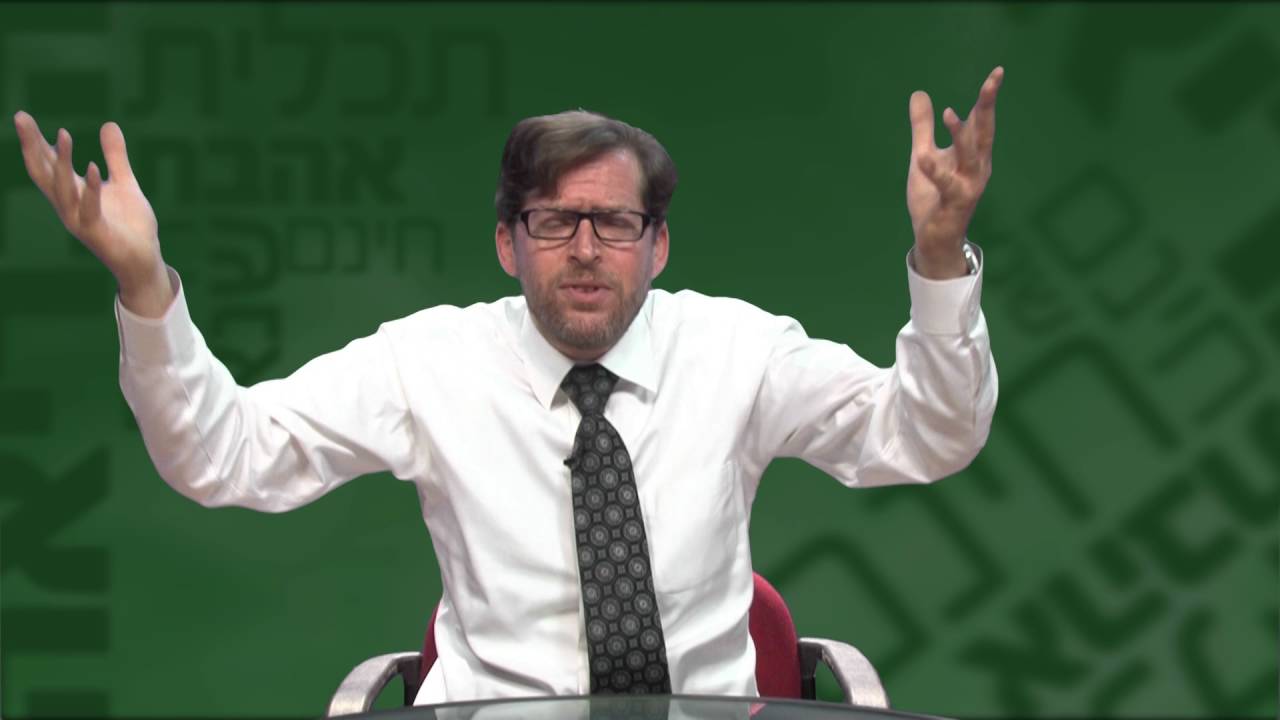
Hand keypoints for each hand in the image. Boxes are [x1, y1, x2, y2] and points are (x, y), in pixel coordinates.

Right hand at [14, 111, 171, 314]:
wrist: (143, 259)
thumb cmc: (130, 225)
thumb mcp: (123, 183)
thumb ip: (115, 156)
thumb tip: (108, 123)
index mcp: (72, 193)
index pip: (47, 164)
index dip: (35, 142)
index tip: (22, 116)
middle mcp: (68, 206)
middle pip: (44, 173)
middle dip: (32, 146)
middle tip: (21, 118)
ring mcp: (79, 220)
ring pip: (62, 189)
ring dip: (62, 162)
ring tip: (64, 134)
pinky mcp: (96, 233)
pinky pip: (89, 209)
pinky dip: (91, 189)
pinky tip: (92, 167)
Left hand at [906, 66, 1003, 278]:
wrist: (934, 236)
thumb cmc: (934, 195)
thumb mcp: (924, 155)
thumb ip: (923, 127)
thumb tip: (919, 93)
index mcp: (973, 153)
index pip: (981, 120)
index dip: (988, 97)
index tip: (997, 72)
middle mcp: (977, 166)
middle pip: (984, 132)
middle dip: (988, 106)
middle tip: (992, 81)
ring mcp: (969, 185)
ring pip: (969, 157)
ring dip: (961, 135)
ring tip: (950, 113)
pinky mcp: (955, 203)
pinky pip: (948, 185)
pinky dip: (936, 171)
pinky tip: (922, 158)